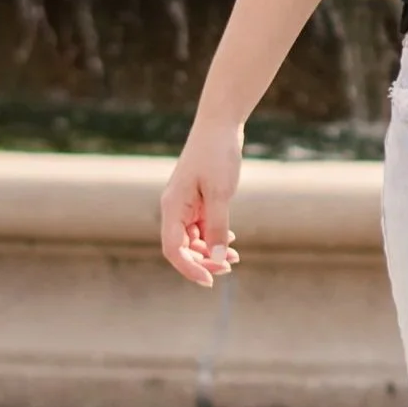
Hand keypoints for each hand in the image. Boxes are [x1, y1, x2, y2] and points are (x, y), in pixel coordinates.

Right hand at [160, 117, 244, 285]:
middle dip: (203, 261)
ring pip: (193, 238)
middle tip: (230, 267)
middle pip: (182, 247)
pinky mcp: (197, 200)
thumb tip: (216, 257)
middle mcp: (174, 208)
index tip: (210, 280)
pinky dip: (214, 236)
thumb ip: (218, 226)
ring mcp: (185, 205)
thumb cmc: (217, 156)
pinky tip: (231, 242)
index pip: (173, 249)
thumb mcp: (221, 193)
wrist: (219, 126)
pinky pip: (201, 226)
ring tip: (235, 258)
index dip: (189, 268)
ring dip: (210, 251)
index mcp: (172, 207)